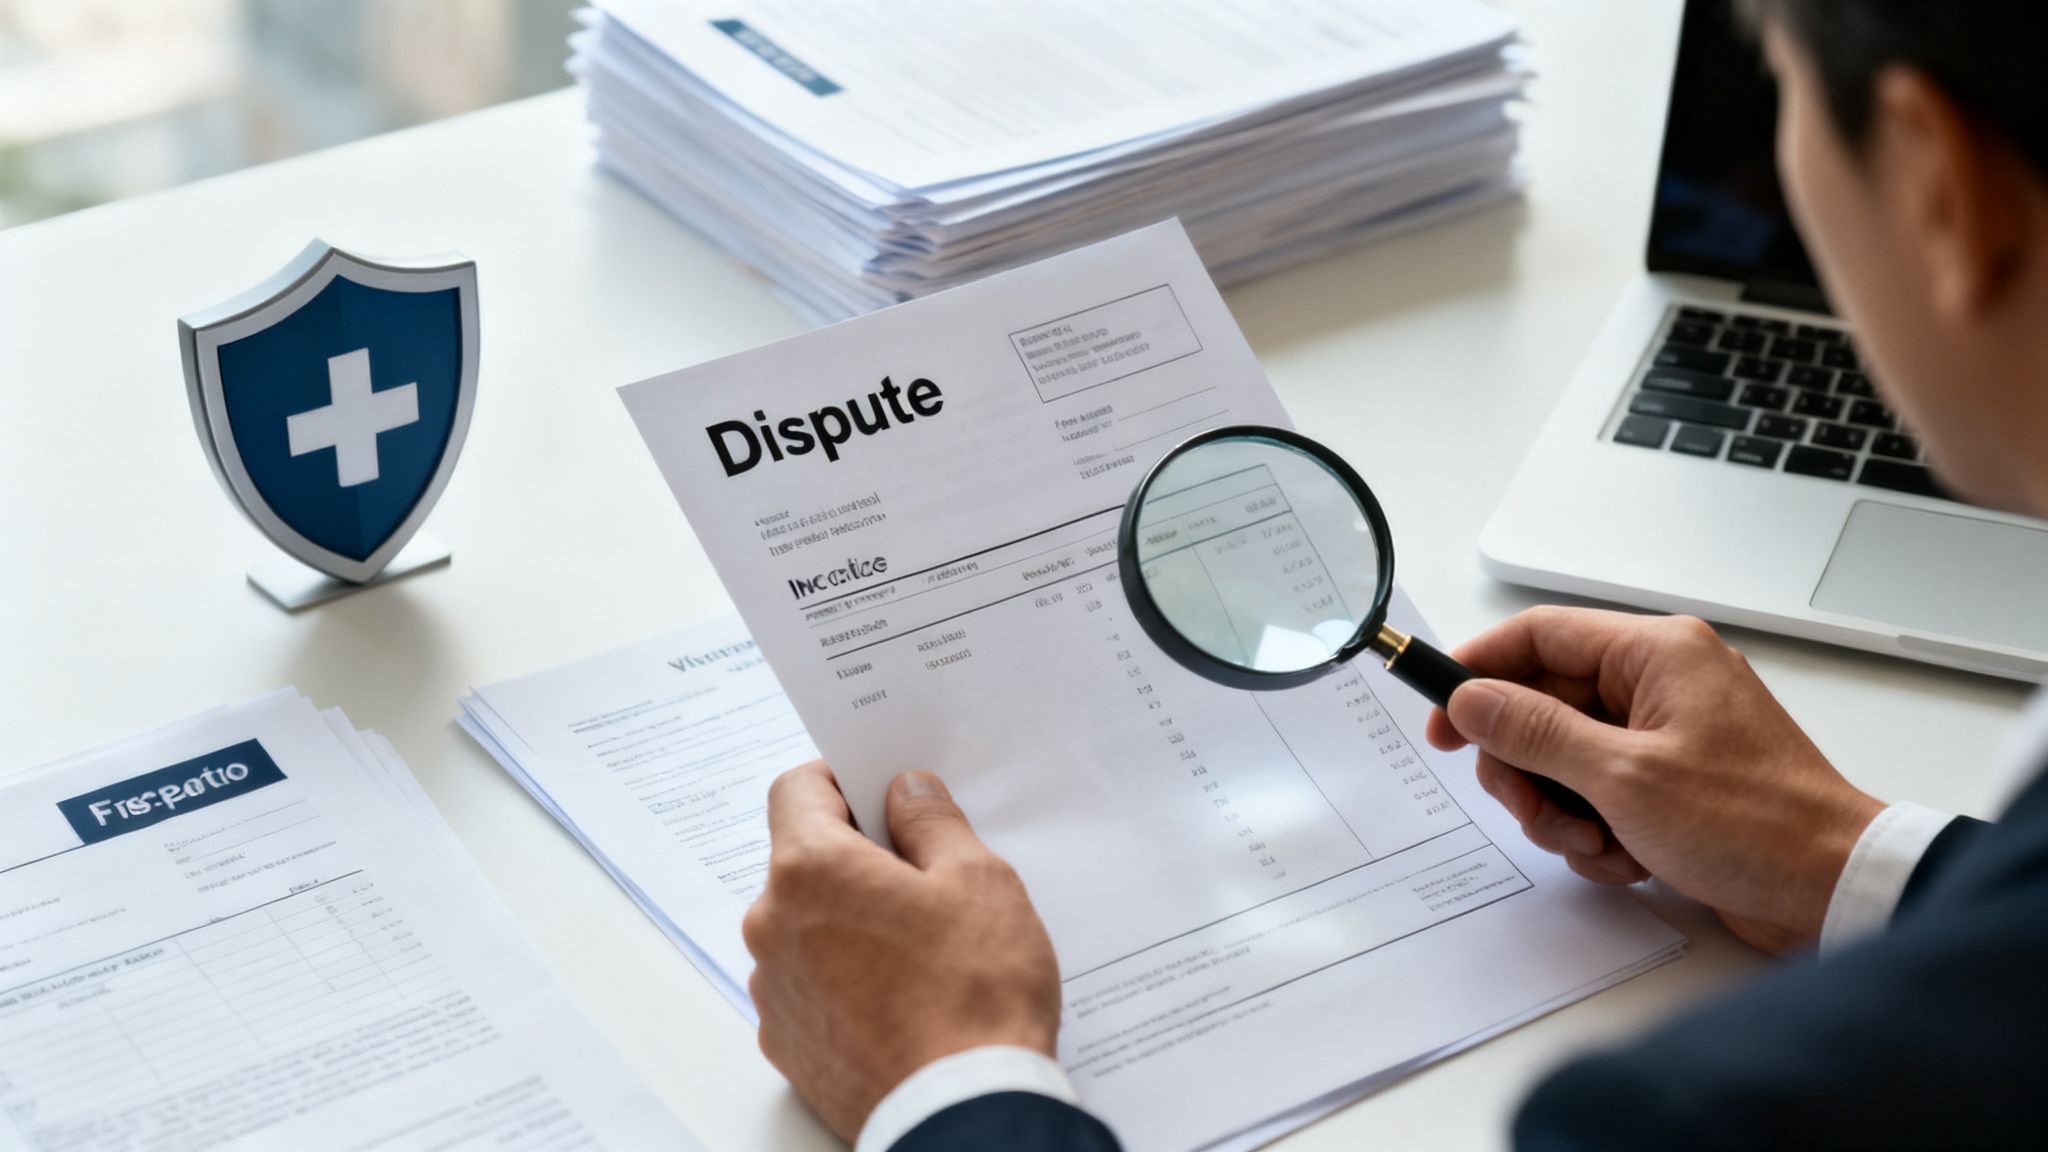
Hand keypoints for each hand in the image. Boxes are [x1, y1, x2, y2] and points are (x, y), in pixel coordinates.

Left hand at [743, 761, 1061, 1140]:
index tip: (879, 791)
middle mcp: (772, 927)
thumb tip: (907, 794)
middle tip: (924, 876)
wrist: (963, 1111)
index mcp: (809, 871)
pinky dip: (845, 977)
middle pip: (803, 861)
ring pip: (806, 925)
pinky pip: (810, 984)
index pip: (797, 790)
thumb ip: (932, 823)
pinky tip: (902, 995)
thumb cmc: (974, 994)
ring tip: (921, 948)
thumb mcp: (978, 880)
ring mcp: (774, 990)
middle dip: (857, 858)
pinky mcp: (787, 1044)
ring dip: (849, 920)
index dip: (841, 780)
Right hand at [1424, 607, 1884, 953]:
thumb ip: (1535, 732)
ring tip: (1595, 843)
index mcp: (1655, 654)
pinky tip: (1628, 856)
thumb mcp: (1622, 778)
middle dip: (1526, 768)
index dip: (1478, 672)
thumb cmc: (1755, 824)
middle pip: (1542, 706)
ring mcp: (1665, 733)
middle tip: (1530, 808)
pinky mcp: (1669, 780)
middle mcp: (1660, 682)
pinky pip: (1596, 792)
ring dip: (1561, 810)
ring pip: (1562, 757)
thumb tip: (1472, 700)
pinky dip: (1596, 830)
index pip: (1538, 636)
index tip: (1439, 717)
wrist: (1833, 888)